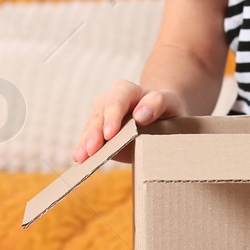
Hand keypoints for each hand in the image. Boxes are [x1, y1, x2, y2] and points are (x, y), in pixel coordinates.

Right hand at [72, 79, 186, 165]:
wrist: (160, 117)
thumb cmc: (166, 110)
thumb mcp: (169, 103)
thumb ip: (158, 103)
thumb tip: (140, 115)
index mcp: (131, 90)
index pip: (120, 96)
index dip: (114, 113)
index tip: (111, 133)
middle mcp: (113, 99)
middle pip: (102, 110)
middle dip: (96, 130)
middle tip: (94, 147)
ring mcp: (103, 114)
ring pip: (92, 123)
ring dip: (86, 140)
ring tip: (82, 156)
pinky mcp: (99, 130)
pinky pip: (89, 136)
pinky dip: (84, 147)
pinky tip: (79, 158)